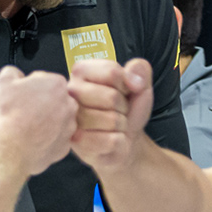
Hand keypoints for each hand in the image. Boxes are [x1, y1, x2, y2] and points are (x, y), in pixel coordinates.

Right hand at [0, 65, 76, 173]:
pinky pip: (56, 139)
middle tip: (24, 110)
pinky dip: (46, 139)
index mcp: (56, 85)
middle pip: (55, 100)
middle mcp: (68, 105)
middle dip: (42, 104)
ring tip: (27, 126)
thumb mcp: (2, 82)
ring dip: (45, 122)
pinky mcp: (65, 146)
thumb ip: (12, 72)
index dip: (31, 87)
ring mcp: (68, 127)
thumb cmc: (9, 117)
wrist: (11, 148)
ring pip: (57, 120)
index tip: (24, 94)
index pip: (45, 80)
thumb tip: (15, 74)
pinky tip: (32, 139)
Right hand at [69, 57, 154, 174]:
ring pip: (112, 120)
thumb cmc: (126, 108)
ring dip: (121, 125)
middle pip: (112, 97)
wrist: (125, 139)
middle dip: (123, 106)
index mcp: (81, 71)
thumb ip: (140, 70)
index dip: (127, 84)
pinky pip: (111, 140)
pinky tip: (108, 138)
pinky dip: (119, 141)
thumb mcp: (140, 83)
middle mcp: (70, 92)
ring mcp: (71, 118)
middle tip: (117, 110)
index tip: (122, 90)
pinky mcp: (77, 142)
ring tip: (112, 125)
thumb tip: (135, 81)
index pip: (112, 72)